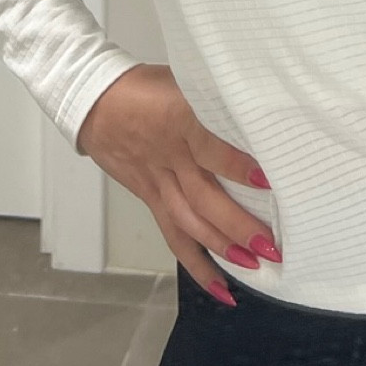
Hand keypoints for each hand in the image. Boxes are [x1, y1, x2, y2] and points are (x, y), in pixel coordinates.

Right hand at [75, 63, 278, 303]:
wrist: (93, 101)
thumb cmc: (145, 86)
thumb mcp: (181, 79)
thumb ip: (212, 99)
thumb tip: (257, 111)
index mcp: (177, 121)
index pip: (208, 146)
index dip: (235, 164)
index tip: (267, 179)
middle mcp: (169, 157)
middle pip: (203, 197)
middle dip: (237, 224)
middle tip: (272, 244)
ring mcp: (159, 181)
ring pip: (190, 221)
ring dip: (222, 246)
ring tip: (254, 265)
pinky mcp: (151, 197)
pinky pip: (174, 235)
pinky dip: (196, 262)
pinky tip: (219, 286)